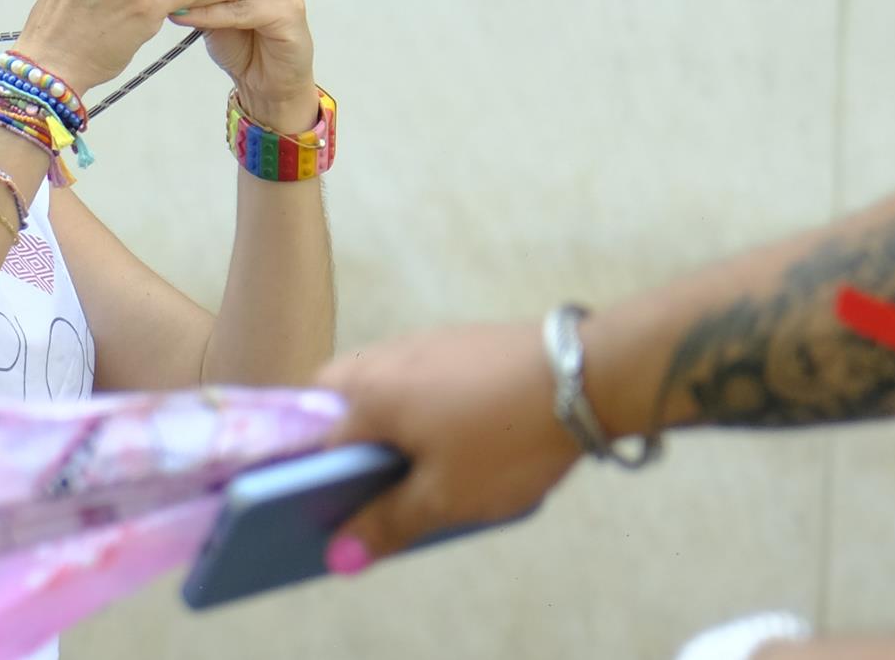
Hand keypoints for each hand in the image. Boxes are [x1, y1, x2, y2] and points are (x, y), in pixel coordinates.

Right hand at [314, 321, 581, 569]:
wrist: (583, 375)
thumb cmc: (505, 440)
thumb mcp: (446, 497)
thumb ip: (389, 523)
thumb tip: (340, 555)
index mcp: (369, 395)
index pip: (313, 437)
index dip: (312, 476)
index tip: (324, 505)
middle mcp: (385, 358)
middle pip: (335, 393)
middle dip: (336, 432)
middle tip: (360, 479)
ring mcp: (423, 341)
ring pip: (376, 378)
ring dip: (376, 414)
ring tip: (407, 463)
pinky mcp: (458, 339)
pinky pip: (413, 371)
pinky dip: (412, 400)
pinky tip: (449, 433)